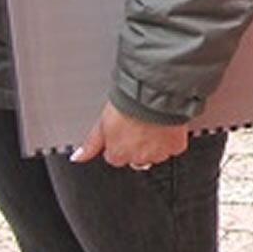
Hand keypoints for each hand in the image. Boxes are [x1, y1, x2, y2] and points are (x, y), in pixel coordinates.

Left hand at [71, 101, 190, 169]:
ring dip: (153, 143)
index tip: (122, 131)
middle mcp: (138, 158)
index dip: (118, 143)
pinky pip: (172, 147)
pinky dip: (169, 139)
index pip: (115, 157)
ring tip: (151, 124)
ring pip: (154, 154)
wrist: (154, 93)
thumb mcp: (102, 122)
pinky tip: (164, 126)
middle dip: (136, 145)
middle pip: (135, 157)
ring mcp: (158, 154)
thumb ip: (91, 143)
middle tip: (137, 126)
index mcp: (118, 154)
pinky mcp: (175, 147)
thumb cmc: (129, 104)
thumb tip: (77, 157)